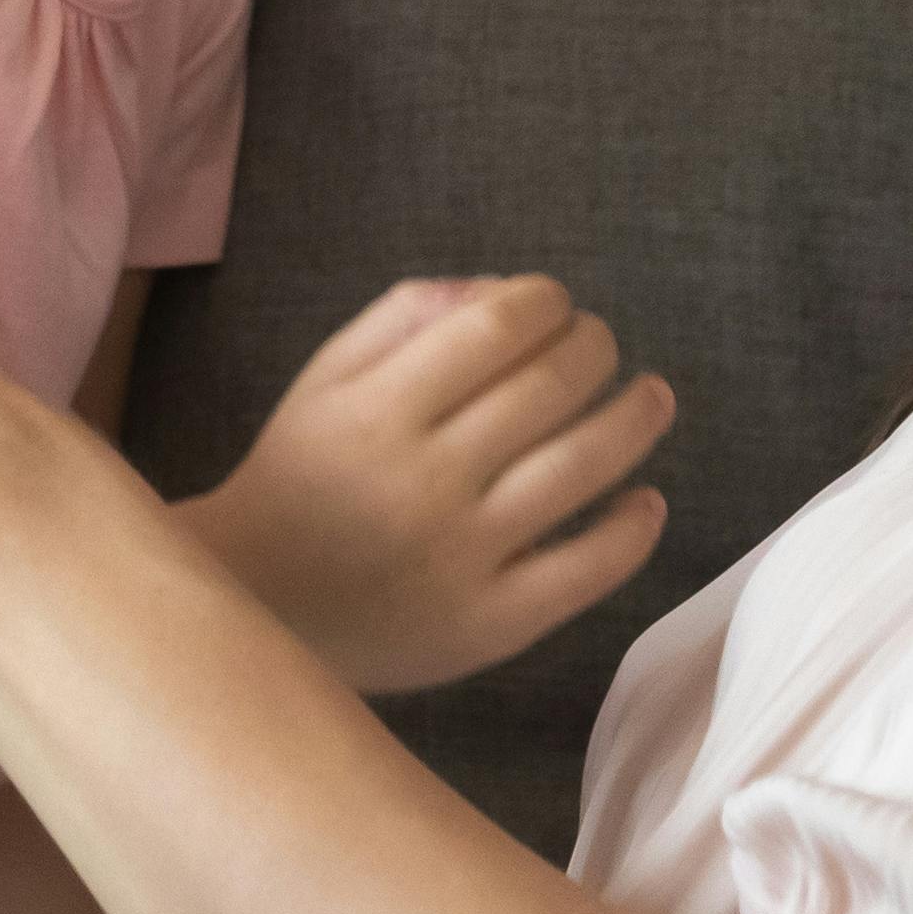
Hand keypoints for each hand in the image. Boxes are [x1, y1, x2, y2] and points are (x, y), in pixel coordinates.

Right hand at [185, 274, 673, 691]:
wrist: (258, 613)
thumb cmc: (299, 480)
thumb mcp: (325, 380)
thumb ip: (403, 317)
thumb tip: (504, 288)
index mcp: (377, 412)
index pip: (494, 327)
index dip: (545, 301)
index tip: (556, 302)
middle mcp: (424, 480)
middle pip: (548, 388)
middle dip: (593, 347)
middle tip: (599, 344)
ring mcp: (461, 557)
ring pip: (580, 468)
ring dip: (636, 419)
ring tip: (653, 398)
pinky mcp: (488, 625)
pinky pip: (585, 570)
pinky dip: (632, 529)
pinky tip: (645, 499)